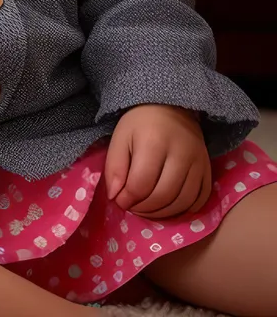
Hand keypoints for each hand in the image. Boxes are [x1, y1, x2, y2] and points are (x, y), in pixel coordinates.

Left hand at [104, 103, 211, 219]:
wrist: (170, 109)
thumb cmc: (140, 124)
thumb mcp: (120, 138)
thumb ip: (114, 167)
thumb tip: (115, 197)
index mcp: (154, 143)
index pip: (141, 183)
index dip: (128, 199)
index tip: (119, 200)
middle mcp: (181, 154)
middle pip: (163, 196)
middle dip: (144, 208)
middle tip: (132, 207)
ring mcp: (199, 163)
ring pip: (182, 202)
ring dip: (162, 213)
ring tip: (147, 209)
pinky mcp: (208, 170)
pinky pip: (199, 200)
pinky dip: (184, 210)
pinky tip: (168, 207)